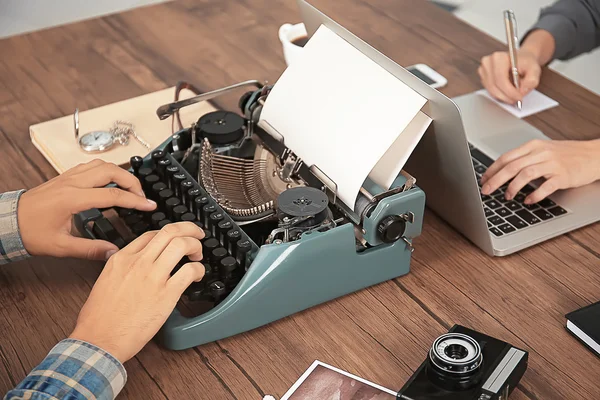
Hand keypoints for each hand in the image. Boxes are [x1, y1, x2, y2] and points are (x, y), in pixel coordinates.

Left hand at [18, 159, 156, 260]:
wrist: (8, 221)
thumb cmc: (30, 232)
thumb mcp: (61, 246)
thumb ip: (90, 249)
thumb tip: (113, 252)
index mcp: (72, 199)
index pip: (112, 195)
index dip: (135, 201)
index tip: (149, 205)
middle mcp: (72, 183)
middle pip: (111, 171)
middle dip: (132, 182)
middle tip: (142, 196)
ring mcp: (68, 177)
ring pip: (102, 164)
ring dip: (120, 173)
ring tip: (130, 188)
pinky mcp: (65, 177)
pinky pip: (91, 166)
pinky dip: (107, 170)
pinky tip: (110, 181)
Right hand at [70, 222, 205, 362]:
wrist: (98, 340)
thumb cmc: (98, 319)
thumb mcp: (104, 281)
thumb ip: (122, 269)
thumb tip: (136, 267)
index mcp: (121, 259)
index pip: (151, 234)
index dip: (168, 234)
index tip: (176, 239)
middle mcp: (138, 262)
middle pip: (170, 231)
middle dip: (189, 229)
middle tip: (197, 236)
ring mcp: (153, 276)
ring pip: (182, 244)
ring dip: (195, 246)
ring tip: (197, 256)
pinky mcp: (166, 294)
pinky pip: (190, 271)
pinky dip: (199, 270)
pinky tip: (197, 276)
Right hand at [478, 49, 541, 104]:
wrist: (521, 60)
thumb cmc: (526, 63)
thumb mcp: (534, 69)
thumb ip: (531, 80)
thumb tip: (522, 91)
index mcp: (499, 57)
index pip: (500, 79)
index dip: (509, 91)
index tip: (519, 98)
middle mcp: (488, 63)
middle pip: (494, 86)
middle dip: (506, 96)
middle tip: (516, 100)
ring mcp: (483, 70)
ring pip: (491, 90)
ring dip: (503, 97)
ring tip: (513, 97)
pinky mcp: (483, 78)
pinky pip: (489, 91)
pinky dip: (499, 95)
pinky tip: (507, 93)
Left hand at [481, 139, 599, 203]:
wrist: (595, 155)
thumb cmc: (568, 154)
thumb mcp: (543, 151)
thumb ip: (525, 158)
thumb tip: (502, 172)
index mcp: (533, 146)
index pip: (506, 157)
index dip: (492, 170)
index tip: (483, 180)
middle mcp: (541, 153)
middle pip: (511, 166)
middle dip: (495, 180)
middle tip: (486, 191)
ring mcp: (553, 164)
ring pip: (525, 174)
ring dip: (513, 187)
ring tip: (507, 197)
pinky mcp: (564, 175)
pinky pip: (546, 186)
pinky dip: (535, 194)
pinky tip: (528, 201)